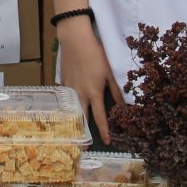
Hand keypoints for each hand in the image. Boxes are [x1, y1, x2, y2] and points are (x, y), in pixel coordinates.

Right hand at [57, 17, 123, 141]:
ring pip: (73, 110)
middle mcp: (80, 95)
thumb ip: (117, 90)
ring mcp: (70, 89)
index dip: (105, 131)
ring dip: (76, 122)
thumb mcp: (110, 71)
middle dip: (85, 133)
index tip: (108, 142)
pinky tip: (70, 108)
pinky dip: (69, 106)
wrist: (75, 40)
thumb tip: (124, 105)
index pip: (100, 118)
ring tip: (76, 132)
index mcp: (94, 93)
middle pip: (83, 118)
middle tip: (85, 146)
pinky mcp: (62, 82)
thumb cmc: (96, 54)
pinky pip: (66, 98)